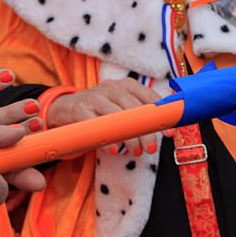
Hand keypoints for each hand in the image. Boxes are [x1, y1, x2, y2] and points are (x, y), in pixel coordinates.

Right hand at [46, 78, 163, 156]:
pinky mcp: (79, 109)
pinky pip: (96, 125)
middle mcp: (112, 87)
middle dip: (146, 131)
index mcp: (126, 85)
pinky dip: (107, 140)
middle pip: (135, 109)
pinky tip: (114, 150)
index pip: (149, 97)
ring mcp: (94, 97)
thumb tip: (164, 128)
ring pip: (117, 117)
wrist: (65, 107)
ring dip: (129, 138)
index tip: (170, 133)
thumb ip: (139, 114)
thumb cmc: (101, 109)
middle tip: (150, 148)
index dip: (161, 116)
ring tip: (135, 152)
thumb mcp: (121, 106)